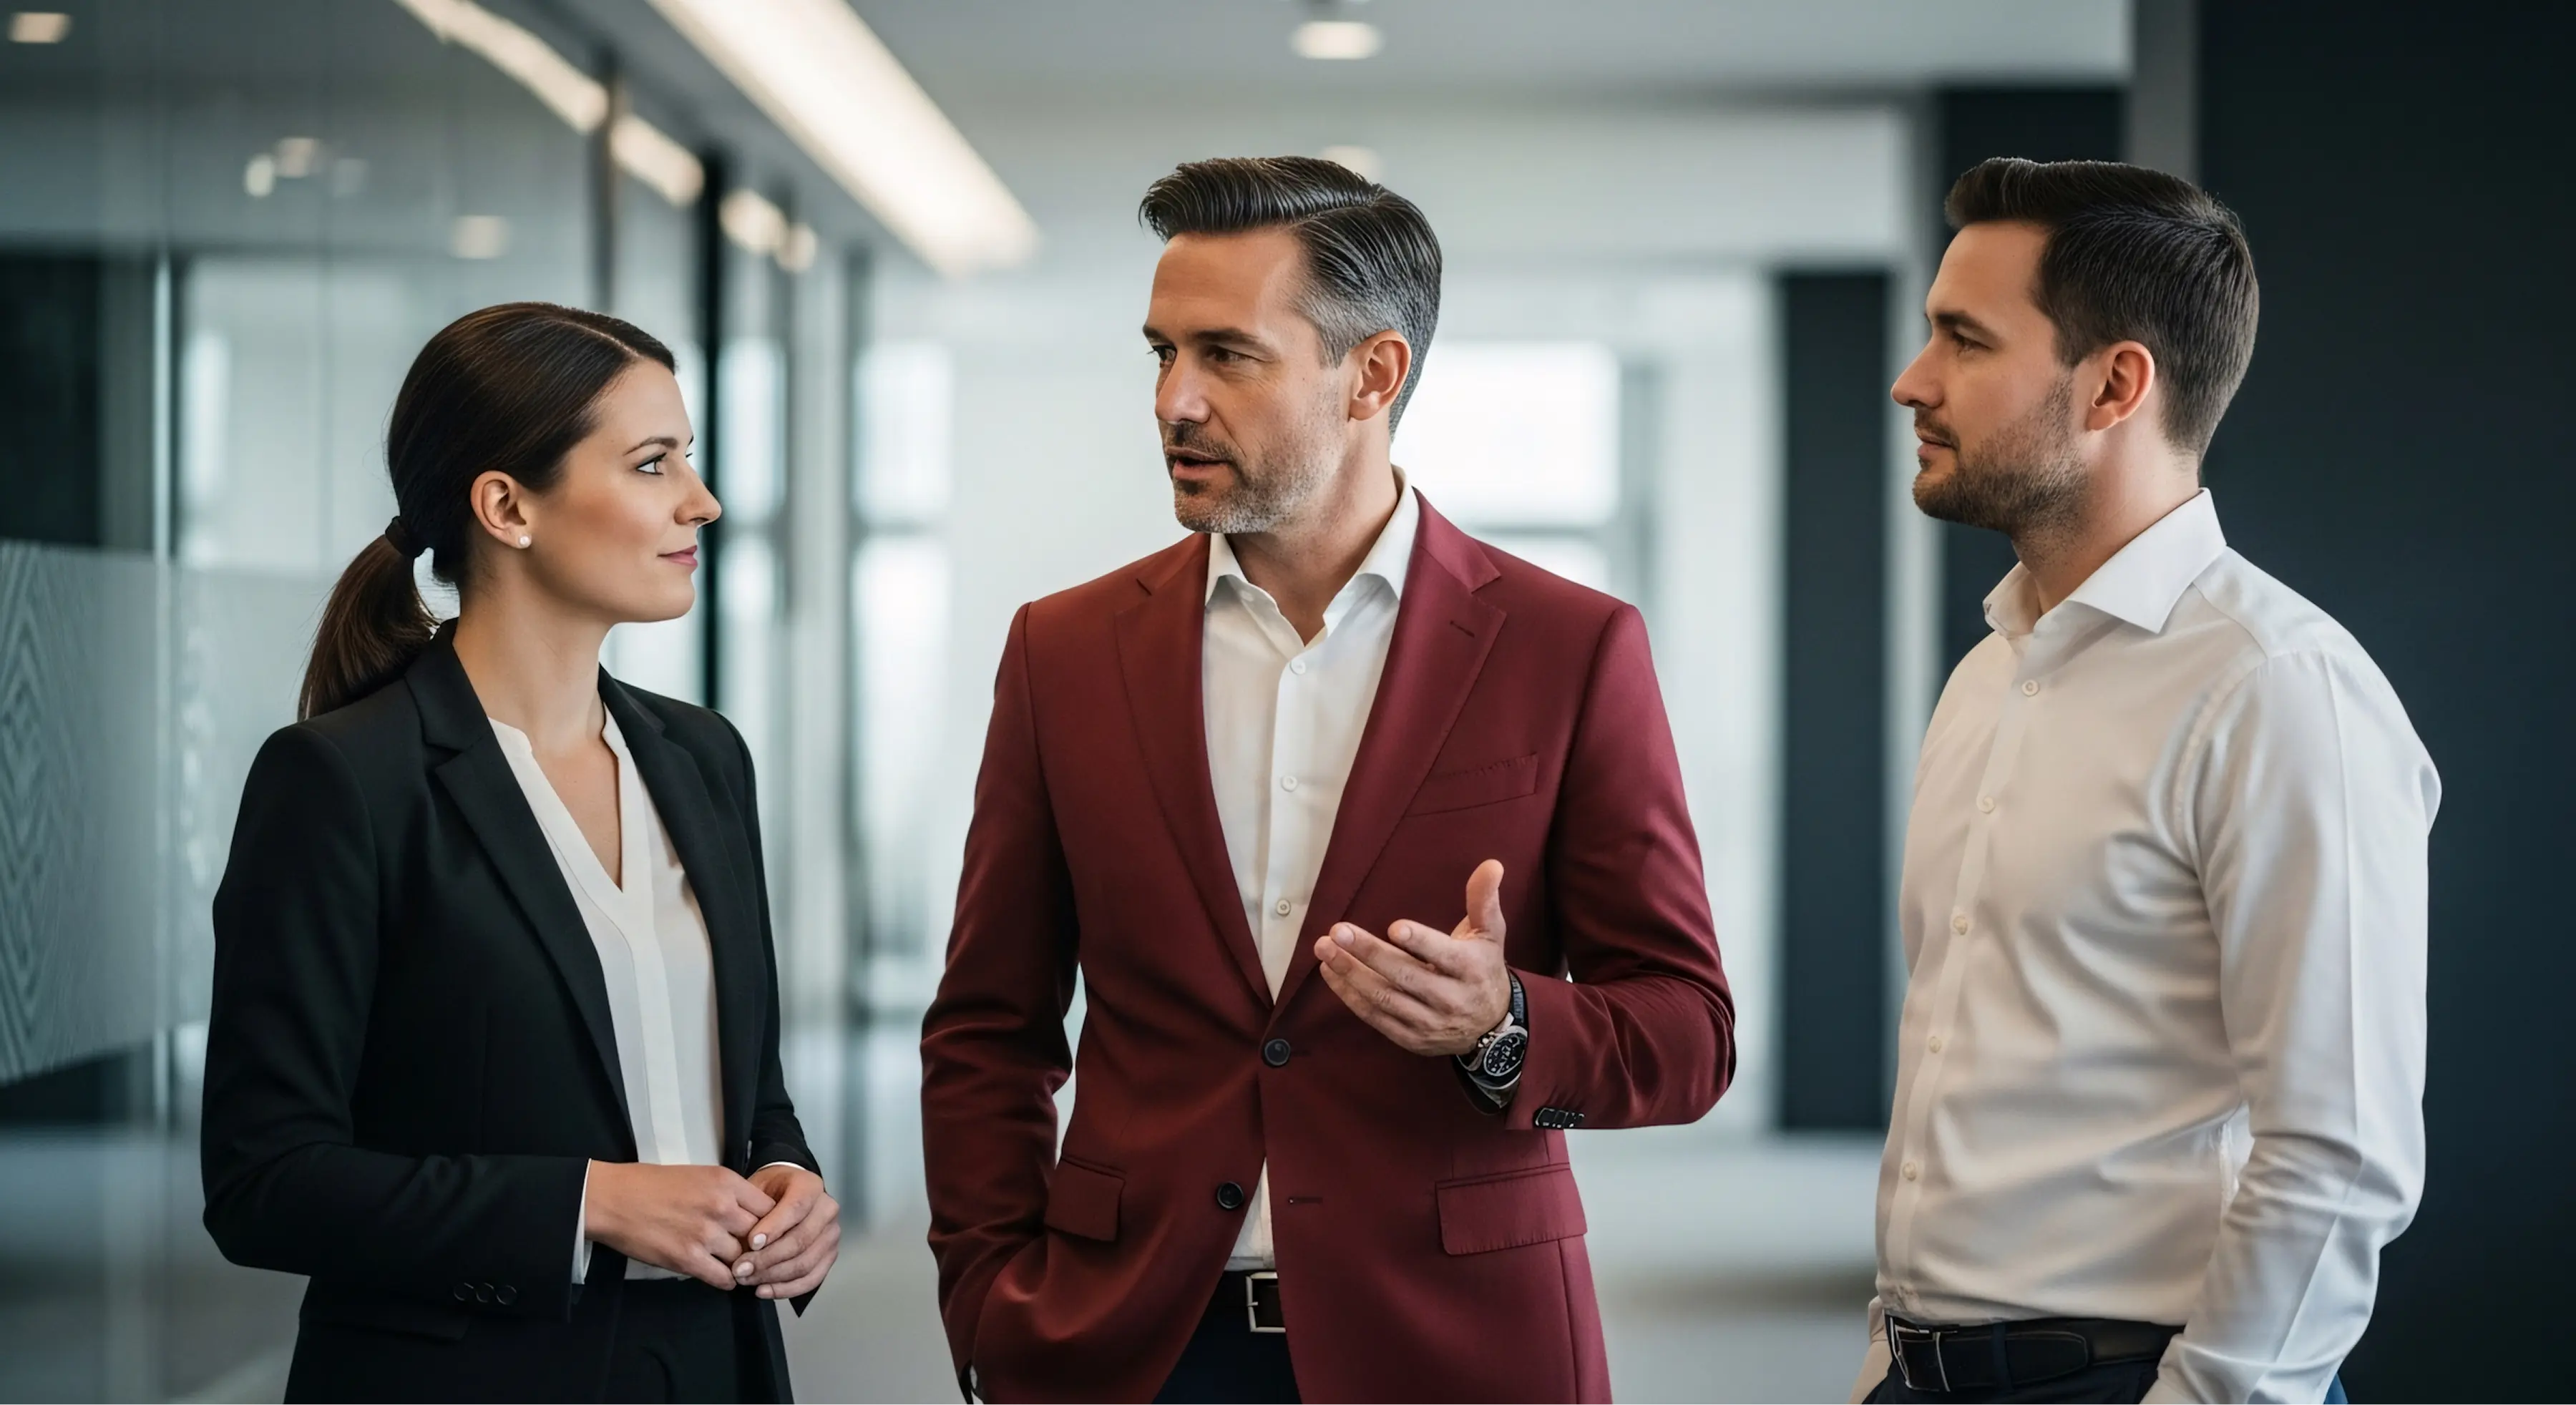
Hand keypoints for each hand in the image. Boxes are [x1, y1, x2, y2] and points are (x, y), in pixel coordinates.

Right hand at [583, 1162, 774, 1289]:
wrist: (613, 1199)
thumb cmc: (652, 1184)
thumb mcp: (700, 1175)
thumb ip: (728, 1193)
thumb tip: (752, 1215)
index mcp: (726, 1182)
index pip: (770, 1208)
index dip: (771, 1223)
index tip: (767, 1233)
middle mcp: (721, 1207)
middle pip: (762, 1235)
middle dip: (760, 1247)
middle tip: (755, 1254)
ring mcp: (705, 1234)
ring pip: (743, 1259)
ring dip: (742, 1265)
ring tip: (739, 1268)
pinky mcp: (687, 1259)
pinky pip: (723, 1278)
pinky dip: (726, 1280)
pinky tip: (722, 1276)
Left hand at [731, 1164, 840, 1299]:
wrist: (784, 1196)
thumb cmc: (767, 1193)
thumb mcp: (756, 1189)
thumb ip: (753, 1211)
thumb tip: (747, 1246)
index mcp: (811, 1186)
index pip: (797, 1206)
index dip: (774, 1227)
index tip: (751, 1242)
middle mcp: (827, 1209)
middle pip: (801, 1240)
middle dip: (768, 1259)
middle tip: (740, 1269)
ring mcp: (831, 1235)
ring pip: (805, 1263)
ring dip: (773, 1276)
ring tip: (746, 1280)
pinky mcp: (829, 1256)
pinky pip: (811, 1279)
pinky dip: (786, 1289)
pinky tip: (763, 1290)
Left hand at [1313, 859, 1511, 1056]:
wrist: (1491, 1028)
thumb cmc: (1483, 969)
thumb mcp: (1490, 934)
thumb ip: (1483, 899)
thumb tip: (1491, 864)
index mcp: (1470, 969)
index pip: (1443, 955)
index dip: (1420, 942)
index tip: (1395, 927)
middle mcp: (1450, 999)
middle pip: (1405, 976)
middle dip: (1369, 953)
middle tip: (1337, 931)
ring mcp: (1428, 1022)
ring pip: (1384, 998)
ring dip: (1350, 974)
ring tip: (1325, 949)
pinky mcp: (1410, 1038)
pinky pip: (1375, 1017)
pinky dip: (1350, 996)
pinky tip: (1331, 973)